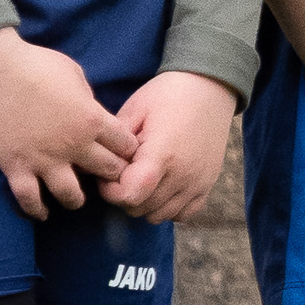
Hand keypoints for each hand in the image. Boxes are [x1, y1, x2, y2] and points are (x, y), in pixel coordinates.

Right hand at [0, 27, 138, 219]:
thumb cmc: (36, 65)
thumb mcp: (76, 77)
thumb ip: (89, 103)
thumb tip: (94, 116)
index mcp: (93, 120)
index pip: (127, 147)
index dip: (128, 151)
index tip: (123, 154)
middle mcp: (74, 145)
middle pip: (108, 173)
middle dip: (111, 176)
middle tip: (104, 179)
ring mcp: (44, 159)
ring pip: (72, 195)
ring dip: (77, 199)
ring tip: (75, 198)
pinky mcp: (15, 166)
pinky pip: (29, 199)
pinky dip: (37, 210)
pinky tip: (43, 212)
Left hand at [104, 71, 237, 222]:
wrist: (209, 88)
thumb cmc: (167, 96)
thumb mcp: (134, 111)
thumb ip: (114, 144)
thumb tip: (96, 166)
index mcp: (162, 155)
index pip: (129, 196)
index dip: (110, 190)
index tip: (109, 172)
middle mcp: (182, 175)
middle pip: (140, 208)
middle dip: (123, 195)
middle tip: (123, 172)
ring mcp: (197, 182)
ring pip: (159, 216)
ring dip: (144, 203)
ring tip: (141, 178)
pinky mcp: (208, 185)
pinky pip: (183, 214)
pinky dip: (168, 208)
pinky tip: (161, 187)